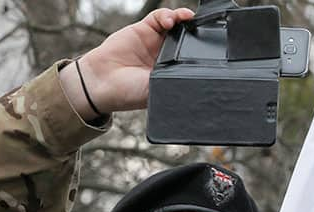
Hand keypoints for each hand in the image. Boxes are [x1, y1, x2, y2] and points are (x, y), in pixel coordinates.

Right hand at [60, 8, 193, 119]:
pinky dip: (168, 15)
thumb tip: (198, 79)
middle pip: (186, 37)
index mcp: (172, 71)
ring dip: (183, 20)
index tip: (211, 48)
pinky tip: (170, 21)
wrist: (102, 82)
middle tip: (203, 31)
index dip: (201, 50)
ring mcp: (154, 41)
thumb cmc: (129, 93)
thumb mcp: (159, 89)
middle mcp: (165, 55)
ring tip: (187, 20)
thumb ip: (175, 79)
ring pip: (175, 24)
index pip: (192, 56)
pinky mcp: (143, 29)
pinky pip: (160, 17)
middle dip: (195, 32)